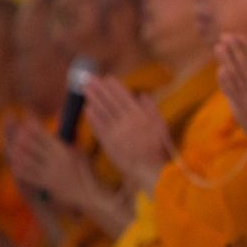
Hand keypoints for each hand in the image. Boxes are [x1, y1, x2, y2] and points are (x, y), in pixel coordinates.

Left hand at [5, 116, 94, 212]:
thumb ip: (68, 141)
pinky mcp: (45, 184)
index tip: (27, 113)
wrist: (90, 194)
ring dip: (16, 151)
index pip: (42, 133)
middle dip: (21, 134)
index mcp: (63, 150)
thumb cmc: (87, 171)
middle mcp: (54, 161)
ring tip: (13, 144)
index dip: (32, 122)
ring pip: (24, 159)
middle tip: (17, 128)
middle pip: (29, 144)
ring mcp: (48, 173)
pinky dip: (19, 167)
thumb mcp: (80, 153)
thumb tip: (60, 127)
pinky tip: (15, 162)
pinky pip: (26, 175)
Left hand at [84, 76, 169, 193]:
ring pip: (102, 113)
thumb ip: (152, 109)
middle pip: (110, 102)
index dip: (115, 87)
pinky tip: (88, 109)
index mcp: (139, 116)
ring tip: (86, 89)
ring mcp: (115, 133)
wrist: (148, 168)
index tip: (107, 77)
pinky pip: (99, 128)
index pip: (124, 98)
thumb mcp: (161, 125)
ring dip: (94, 100)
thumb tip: (143, 95)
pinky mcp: (108, 143)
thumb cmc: (158, 147)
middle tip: (89, 79)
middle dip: (100, 90)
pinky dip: (93, 118)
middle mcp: (126, 122)